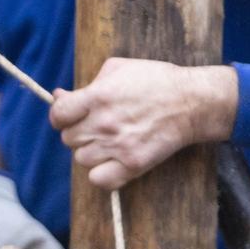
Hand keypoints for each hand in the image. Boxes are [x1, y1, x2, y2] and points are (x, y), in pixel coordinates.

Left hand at [49, 59, 239, 190]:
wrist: (191, 102)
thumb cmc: (155, 80)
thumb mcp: (118, 69)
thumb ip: (86, 84)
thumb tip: (58, 96)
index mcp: (97, 96)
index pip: (58, 115)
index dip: (61, 116)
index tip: (71, 116)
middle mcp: (104, 123)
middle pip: (69, 139)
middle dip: (79, 132)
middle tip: (97, 126)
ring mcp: (118, 145)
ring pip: (82, 159)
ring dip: (91, 152)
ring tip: (108, 142)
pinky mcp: (133, 164)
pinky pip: (99, 180)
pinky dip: (101, 174)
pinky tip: (111, 162)